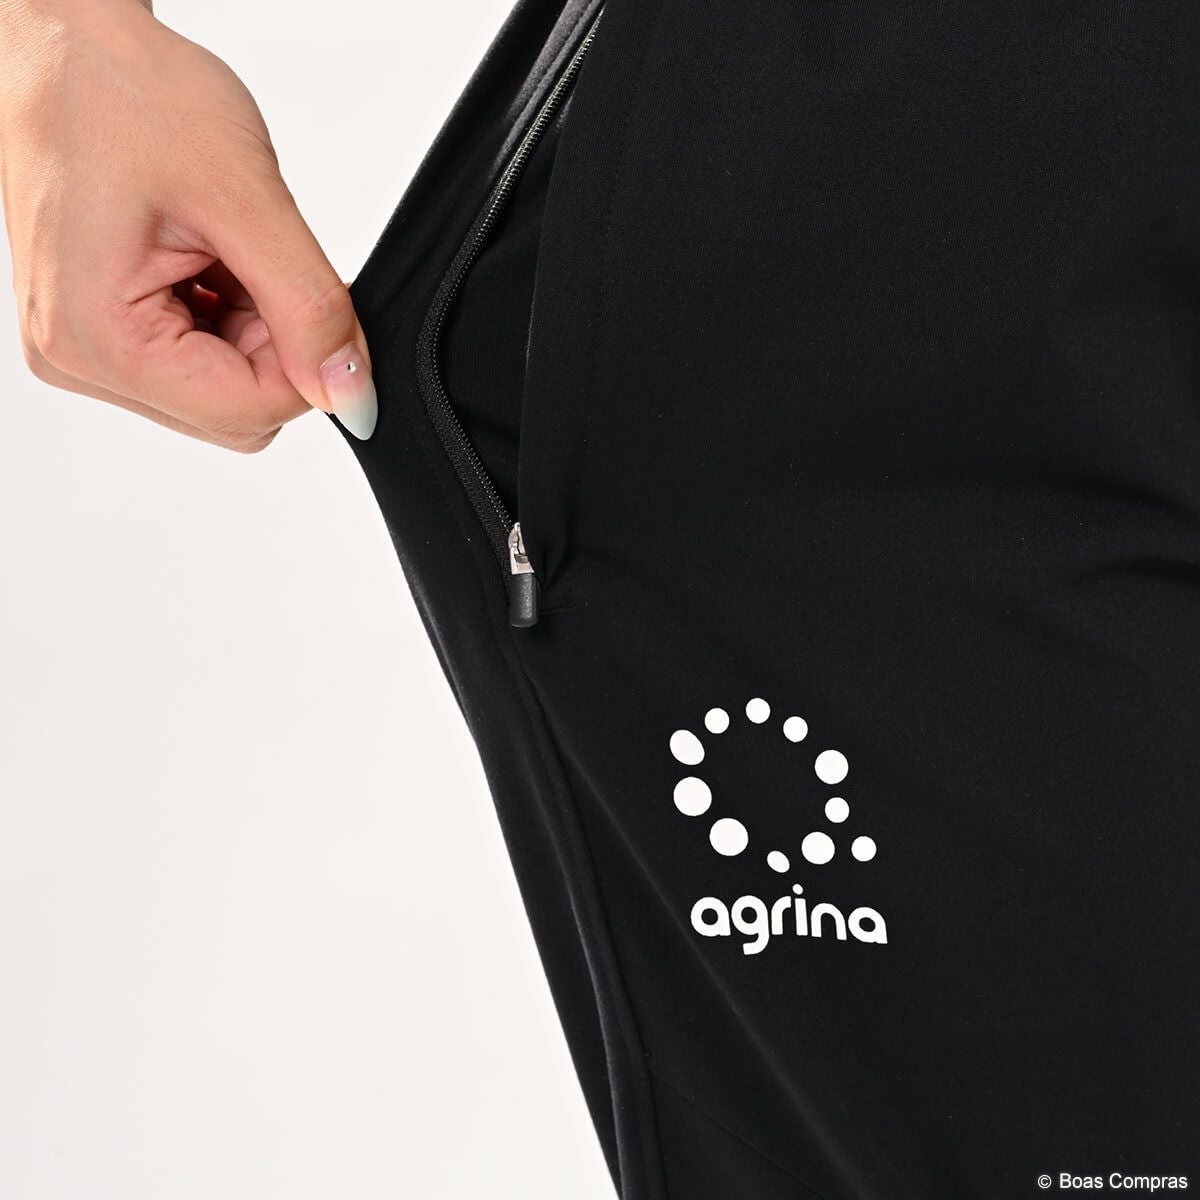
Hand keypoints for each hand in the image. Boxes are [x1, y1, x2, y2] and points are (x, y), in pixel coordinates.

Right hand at [0, 0, 376, 448]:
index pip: (250, 413)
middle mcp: (78, 360)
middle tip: (252, 257)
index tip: (301, 289)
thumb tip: (352, 396)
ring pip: (223, 393)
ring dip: (249, 327)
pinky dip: (225, 316)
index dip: (304, 361)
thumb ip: (311, 309)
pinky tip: (204, 256)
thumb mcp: (246, 199)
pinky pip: (196, 364)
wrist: (64, 42)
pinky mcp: (97, 333)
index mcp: (98, 340)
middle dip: (273, 345)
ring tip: (217, 245)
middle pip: (236, 414)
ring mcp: (83, 350)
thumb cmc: (124, 93)